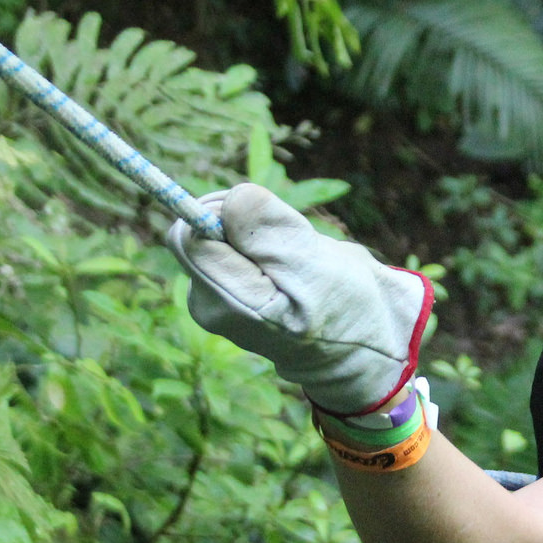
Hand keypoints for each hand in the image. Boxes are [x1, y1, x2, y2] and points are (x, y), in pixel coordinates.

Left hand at [166, 184, 431, 415]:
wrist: (352, 340)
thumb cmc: (341, 302)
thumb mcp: (316, 263)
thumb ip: (269, 230)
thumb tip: (227, 201)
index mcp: (232, 305)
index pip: (191, 239)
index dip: (222, 213)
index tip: (263, 220)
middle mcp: (211, 307)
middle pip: (192, 233)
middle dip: (234, 220)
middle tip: (282, 237)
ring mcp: (211, 303)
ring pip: (207, 237)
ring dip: (247, 233)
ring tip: (289, 258)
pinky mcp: (217, 293)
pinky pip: (219, 247)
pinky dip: (249, 244)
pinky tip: (279, 265)